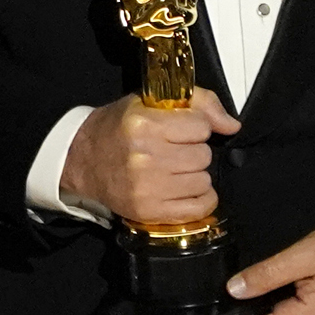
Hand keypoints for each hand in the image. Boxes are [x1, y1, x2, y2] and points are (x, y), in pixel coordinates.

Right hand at [60, 90, 239, 227]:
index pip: (201, 126)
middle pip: (203, 155)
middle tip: (174, 150)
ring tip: (174, 169)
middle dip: (194, 150)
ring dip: (195, 175)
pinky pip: (199, 207)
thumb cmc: (117, 130)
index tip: (182, 129)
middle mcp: (144, 157)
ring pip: (203, 180)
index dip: (195, 126)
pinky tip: (184, 189)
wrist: (83, 161)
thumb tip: (231, 125)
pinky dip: (200, 199)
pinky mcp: (149, 211)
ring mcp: (147, 187)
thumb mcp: (150, 103)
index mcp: (143, 125)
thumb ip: (198, 103)